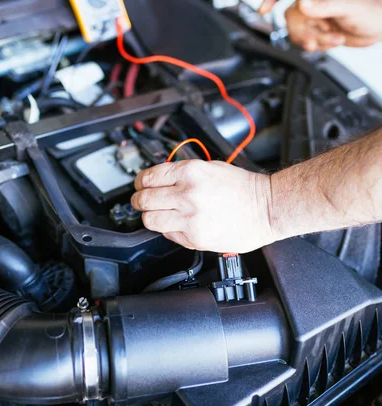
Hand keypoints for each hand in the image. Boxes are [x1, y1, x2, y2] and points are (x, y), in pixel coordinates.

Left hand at [131, 160, 273, 252]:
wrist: (267, 209)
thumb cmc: (243, 188)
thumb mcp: (210, 167)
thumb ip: (182, 173)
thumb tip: (159, 179)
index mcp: (190, 172)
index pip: (149, 177)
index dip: (139, 182)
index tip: (139, 185)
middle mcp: (187, 194)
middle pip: (144, 199)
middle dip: (138, 200)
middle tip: (140, 201)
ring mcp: (190, 218)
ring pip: (150, 219)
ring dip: (149, 216)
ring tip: (156, 214)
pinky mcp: (195, 237)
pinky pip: (168, 235)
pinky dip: (168, 230)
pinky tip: (177, 224)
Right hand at [259, 0, 381, 50]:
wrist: (381, 28)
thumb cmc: (371, 11)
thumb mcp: (348, 6)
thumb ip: (323, 6)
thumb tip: (301, 3)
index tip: (263, 9)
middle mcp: (314, 0)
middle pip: (289, 15)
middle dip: (303, 30)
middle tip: (319, 34)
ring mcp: (316, 17)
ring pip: (296, 31)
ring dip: (313, 39)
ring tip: (332, 38)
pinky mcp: (319, 31)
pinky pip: (306, 41)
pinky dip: (318, 45)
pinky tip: (333, 41)